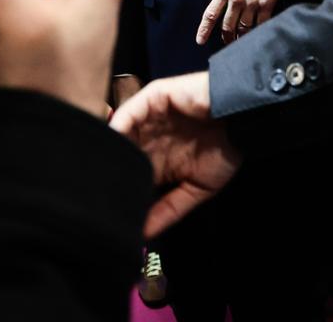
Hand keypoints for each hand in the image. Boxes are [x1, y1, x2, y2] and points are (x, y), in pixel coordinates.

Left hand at [110, 72, 241, 237]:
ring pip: (118, 131)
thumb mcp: (196, 190)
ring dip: (107, 147)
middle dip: (104, 167)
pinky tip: (112, 141)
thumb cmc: (224, 152)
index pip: (126, 173)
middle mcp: (148, 138)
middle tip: (89, 187)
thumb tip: (142, 234)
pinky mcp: (153, 98)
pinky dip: (118, 126)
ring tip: (94, 166)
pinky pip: (130, 112)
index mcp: (156, 160)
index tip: (100, 207)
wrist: (243, 121)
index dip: (114, 188)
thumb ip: (168, 210)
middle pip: (118, 151)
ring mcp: (149, 118)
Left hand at [195, 0, 297, 44]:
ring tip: (242, 41)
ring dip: (242, 38)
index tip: (200, 40)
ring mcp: (252, 3)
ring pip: (243, 29)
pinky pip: (260, 25)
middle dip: (227, 37)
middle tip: (228, 42)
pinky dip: (258, 32)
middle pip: (227, 26)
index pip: (211, 14)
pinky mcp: (266, 5)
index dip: (204, 29)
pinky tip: (257, 34)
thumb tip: (224, 10)